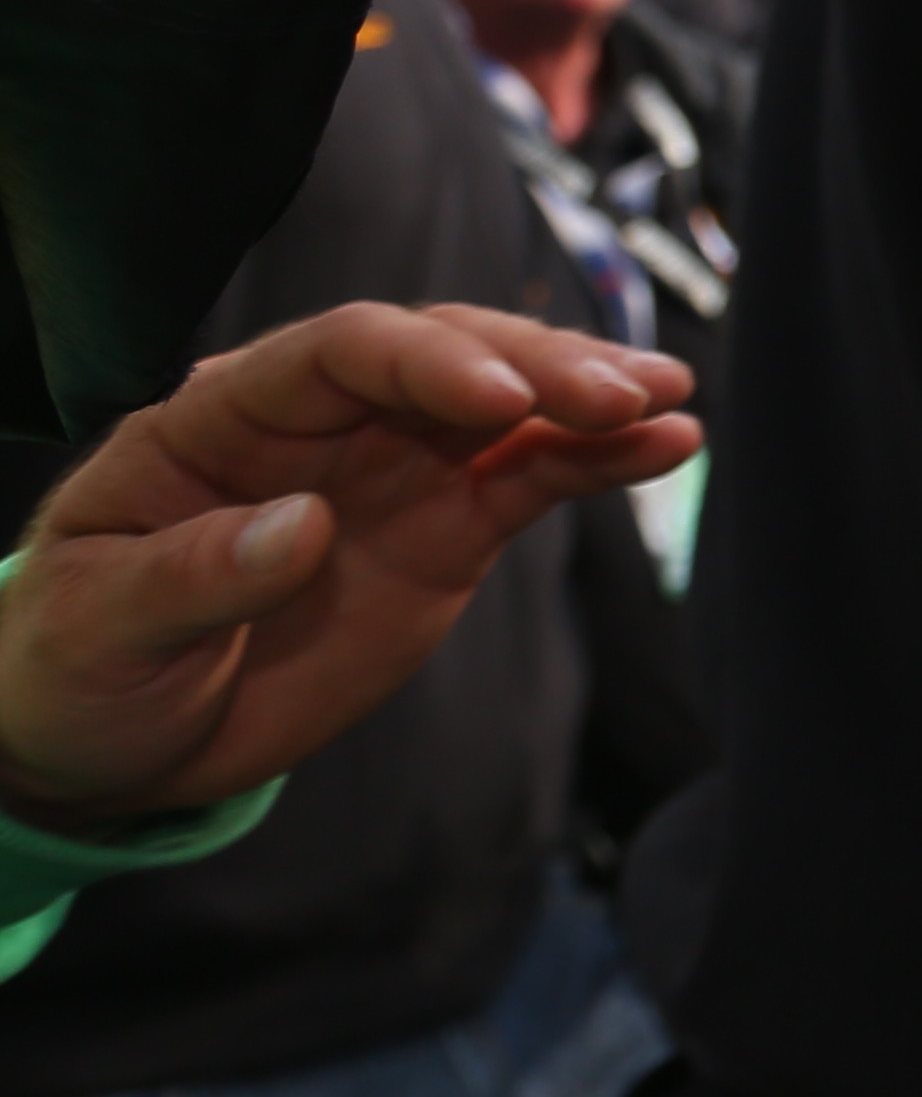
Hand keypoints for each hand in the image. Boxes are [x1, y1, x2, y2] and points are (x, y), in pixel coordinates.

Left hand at [0, 306, 696, 829]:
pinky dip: (602, 459)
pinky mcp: (448, 526)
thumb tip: (304, 524)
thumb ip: (190, 575)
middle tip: (619, 397)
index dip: (423, 361)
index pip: (337, 352)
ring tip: (671, 401)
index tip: (500, 399)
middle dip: (535, 366)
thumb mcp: (96, 630)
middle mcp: (320, 421)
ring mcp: (393, 468)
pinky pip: (535, 475)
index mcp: (220, 416)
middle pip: (442, 355)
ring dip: (589, 393)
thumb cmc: (75, 668)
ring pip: (507, 401)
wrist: (119, 744)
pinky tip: (672, 444)